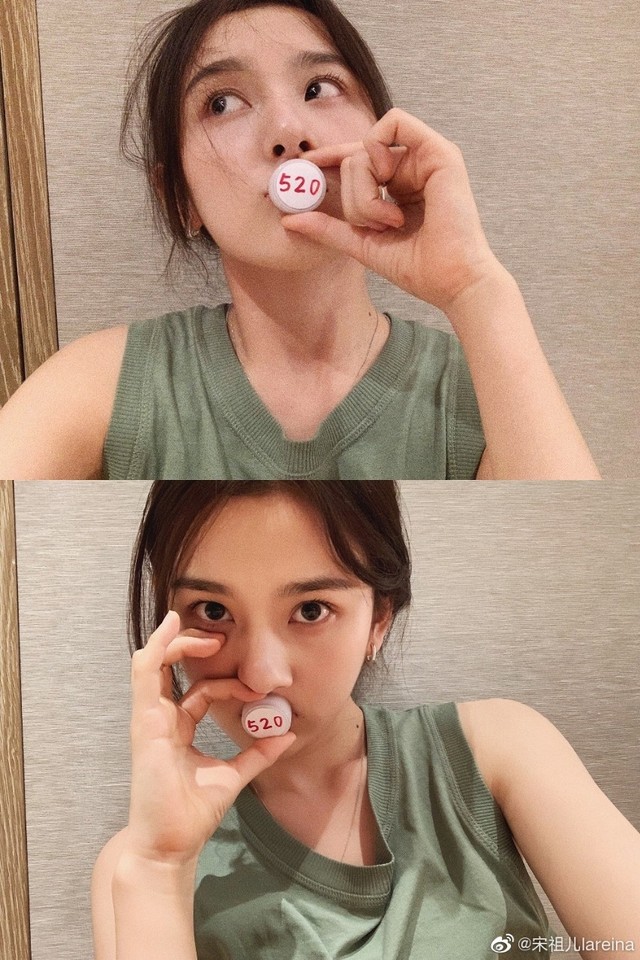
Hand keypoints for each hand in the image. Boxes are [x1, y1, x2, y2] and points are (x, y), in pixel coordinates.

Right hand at [126, 611, 295, 865]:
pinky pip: (144, 676)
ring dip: (173, 640)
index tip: (255, 690)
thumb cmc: (192, 813)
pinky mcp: (144, 722)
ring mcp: (149, 719)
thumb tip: (287, 734)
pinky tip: (169, 631)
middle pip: (169, 668)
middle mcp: (160, 719)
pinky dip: (156, 650)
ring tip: (189, 621)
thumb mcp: (234, 775)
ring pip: (152, 664)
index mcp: (178, 728)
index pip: (201, 691)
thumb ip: (258, 754)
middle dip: (190, 645)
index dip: (229, 683)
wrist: (171, 844)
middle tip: (220, 635)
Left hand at [282, 107, 500, 312]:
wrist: (452, 281)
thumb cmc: (419, 268)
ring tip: (391, 219)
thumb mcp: (362, 244)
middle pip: (353, 159)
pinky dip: (379, 150)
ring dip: (366, 191)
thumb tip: (289, 220)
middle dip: (354, 199)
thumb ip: (329, 229)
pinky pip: (394, 122)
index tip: (304, 168)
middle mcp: (412, 167)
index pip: (356, 161)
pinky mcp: (439, 151)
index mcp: (398, 186)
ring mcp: (426, 157)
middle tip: (378, 225)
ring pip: (365, 147)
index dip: (328, 160)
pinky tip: (390, 182)